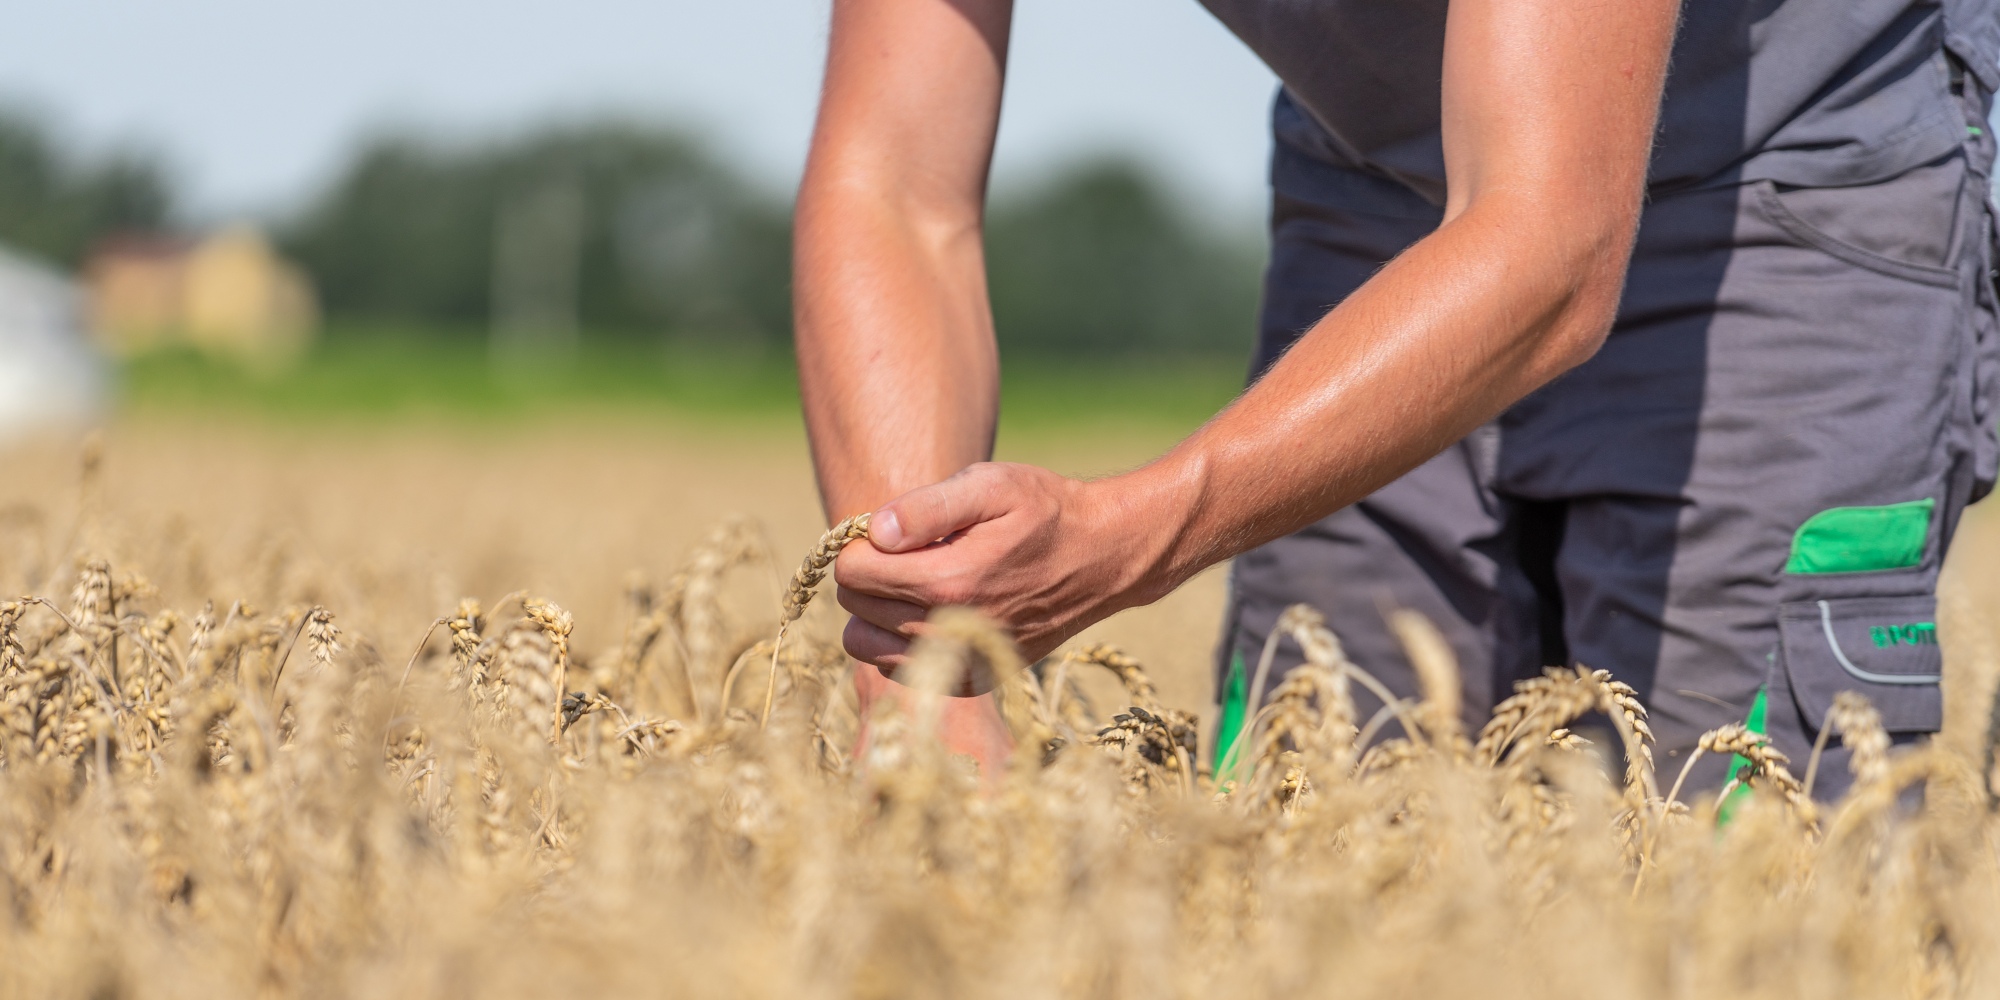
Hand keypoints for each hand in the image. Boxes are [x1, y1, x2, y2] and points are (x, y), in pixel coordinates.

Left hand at [833, 462, 1180, 673]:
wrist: (1105, 556)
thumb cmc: (1047, 511)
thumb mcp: (992, 485)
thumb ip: (927, 507)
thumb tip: (874, 531)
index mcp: (950, 580)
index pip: (853, 572)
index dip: (860, 543)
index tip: (889, 529)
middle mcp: (953, 630)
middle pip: (855, 608)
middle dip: (868, 574)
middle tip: (906, 551)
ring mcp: (964, 662)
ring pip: (868, 646)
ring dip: (876, 612)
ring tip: (912, 581)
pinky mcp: (976, 679)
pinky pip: (903, 670)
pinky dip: (899, 643)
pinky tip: (927, 611)